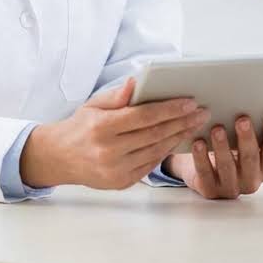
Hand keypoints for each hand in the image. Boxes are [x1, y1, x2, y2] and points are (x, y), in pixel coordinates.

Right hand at [20, 78, 210, 189]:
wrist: (60, 158)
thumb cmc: (80, 126)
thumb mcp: (94, 105)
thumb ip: (117, 96)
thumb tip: (137, 81)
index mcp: (102, 128)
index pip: (143, 116)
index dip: (169, 109)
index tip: (190, 102)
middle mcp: (109, 151)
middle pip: (155, 134)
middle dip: (182, 122)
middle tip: (202, 112)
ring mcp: (116, 170)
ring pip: (156, 151)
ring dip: (179, 137)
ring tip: (196, 124)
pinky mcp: (122, 182)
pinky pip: (150, 164)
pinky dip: (166, 151)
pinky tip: (178, 139)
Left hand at [164, 114, 262, 199]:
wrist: (206, 171)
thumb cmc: (231, 149)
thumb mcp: (244, 142)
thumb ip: (252, 130)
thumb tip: (255, 101)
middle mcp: (251, 180)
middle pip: (251, 160)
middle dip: (247, 139)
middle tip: (242, 120)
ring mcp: (231, 188)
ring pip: (227, 167)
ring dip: (222, 147)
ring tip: (217, 129)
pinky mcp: (210, 190)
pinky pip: (205, 173)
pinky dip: (201, 157)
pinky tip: (198, 143)